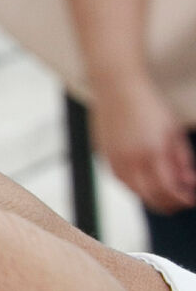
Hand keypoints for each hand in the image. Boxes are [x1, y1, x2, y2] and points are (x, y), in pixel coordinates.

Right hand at [97, 76, 195, 214]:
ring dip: (150, 197)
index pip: (168, 189)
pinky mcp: (103, 154)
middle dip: (167, 204)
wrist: (116, 87)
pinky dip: (134, 186)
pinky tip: (145, 182)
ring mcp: (114, 158)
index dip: (181, 199)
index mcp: (152, 151)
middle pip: (149, 196)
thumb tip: (188, 182)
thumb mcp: (174, 131)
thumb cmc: (149, 106)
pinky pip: (120, 180)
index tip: (190, 200)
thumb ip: (182, 159)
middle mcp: (131, 159)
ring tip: (163, 194)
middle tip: (179, 203)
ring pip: (133, 191)